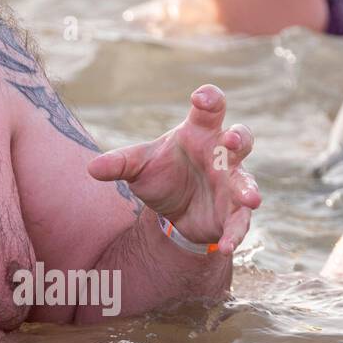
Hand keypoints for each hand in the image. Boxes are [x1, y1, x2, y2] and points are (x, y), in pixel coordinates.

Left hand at [87, 84, 259, 254]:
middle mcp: (221, 154)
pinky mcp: (233, 211)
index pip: (209, 110)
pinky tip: (227, 246)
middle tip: (232, 139)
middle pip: (240, 139)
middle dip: (239, 139)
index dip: (209, 99)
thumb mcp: (137, 166)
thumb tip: (92, 168)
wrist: (171, 209)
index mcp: (199, 133)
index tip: (202, 97)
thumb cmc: (160, 172)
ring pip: (247, 181)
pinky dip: (235, 233)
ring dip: (249, 189)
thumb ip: (118, 163)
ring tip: (250, 199)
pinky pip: (239, 222)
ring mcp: (232, 183)